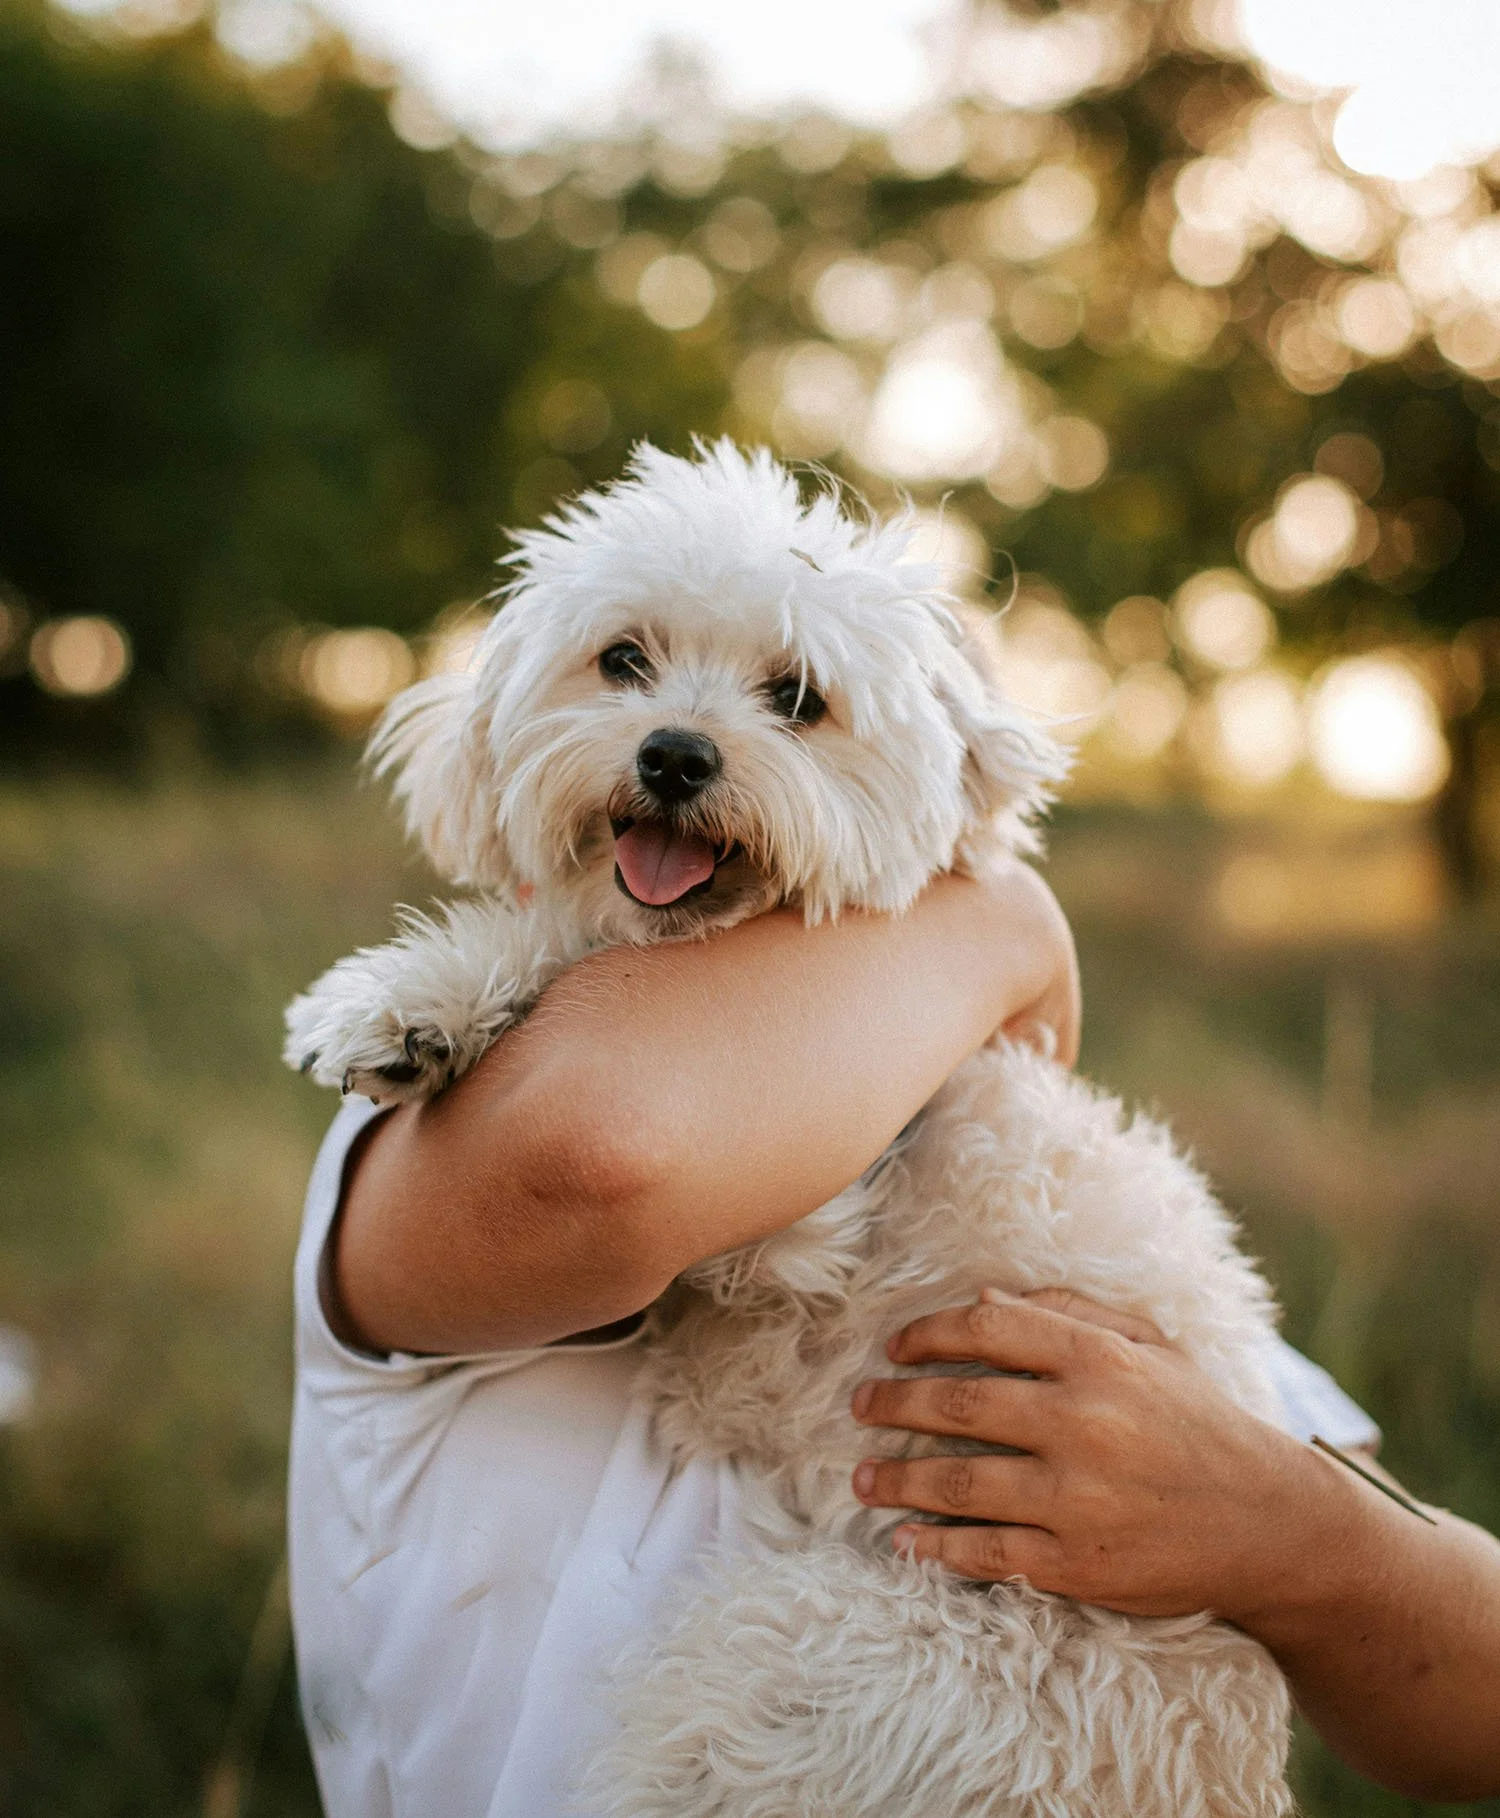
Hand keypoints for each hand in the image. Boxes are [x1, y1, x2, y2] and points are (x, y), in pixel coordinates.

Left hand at [851, 1287, 1334, 1622]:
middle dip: (894, 1403)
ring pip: (959, 1483)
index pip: (987, 1328)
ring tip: (863, 1476)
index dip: (928, 1333)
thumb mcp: (1149, 1348)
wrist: (1271, 1525)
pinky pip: (986, 1553)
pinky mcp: (1077, 1565)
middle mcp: (1084, 1424)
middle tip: (859, 1405)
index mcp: (1100, 1360)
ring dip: (897, 1478)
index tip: (895, 1347)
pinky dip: (934, 1547)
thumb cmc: (1200, 1423)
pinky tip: (904, 1539)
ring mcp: (1078, 1499)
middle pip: (958, 1405)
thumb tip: (983, 1299)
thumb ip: (1068, 1315)